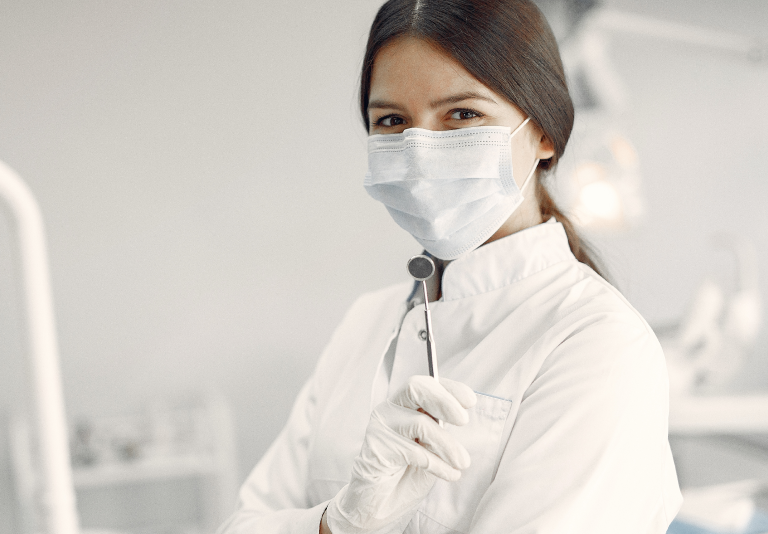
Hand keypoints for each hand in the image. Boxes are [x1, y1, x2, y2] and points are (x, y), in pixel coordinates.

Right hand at [324, 376, 476, 533]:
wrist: (380, 505)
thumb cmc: (408, 472)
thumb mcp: (432, 446)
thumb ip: (441, 427)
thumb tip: (460, 415)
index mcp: (404, 404)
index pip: (426, 384)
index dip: (449, 388)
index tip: (470, 401)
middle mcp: (390, 409)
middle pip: (415, 388)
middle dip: (444, 401)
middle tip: (463, 420)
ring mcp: (381, 427)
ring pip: (419, 423)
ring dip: (447, 444)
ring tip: (462, 462)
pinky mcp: (376, 449)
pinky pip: (414, 452)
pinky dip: (437, 464)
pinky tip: (449, 474)